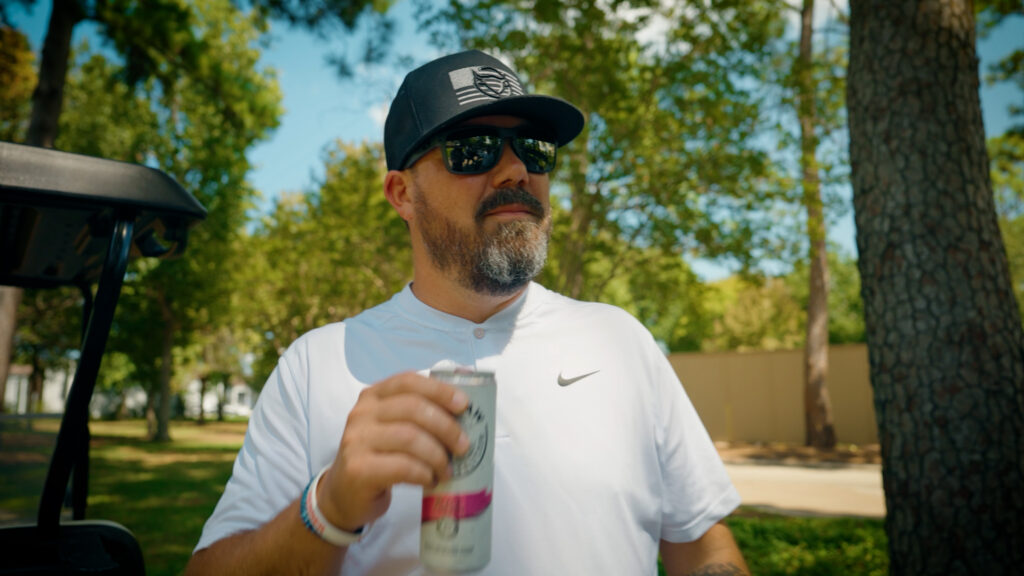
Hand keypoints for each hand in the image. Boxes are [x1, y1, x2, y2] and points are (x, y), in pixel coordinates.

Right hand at [316, 372, 470, 531]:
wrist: (344, 494)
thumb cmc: (378, 458)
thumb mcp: (392, 429)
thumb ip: (418, 416)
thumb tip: (464, 407)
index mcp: (373, 396)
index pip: (408, 381)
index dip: (439, 390)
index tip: (464, 405)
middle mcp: (361, 413)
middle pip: (412, 408)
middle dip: (445, 426)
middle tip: (463, 446)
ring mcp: (357, 440)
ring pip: (409, 437)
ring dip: (437, 455)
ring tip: (447, 470)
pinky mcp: (358, 468)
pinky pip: (402, 466)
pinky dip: (424, 473)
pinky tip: (430, 480)